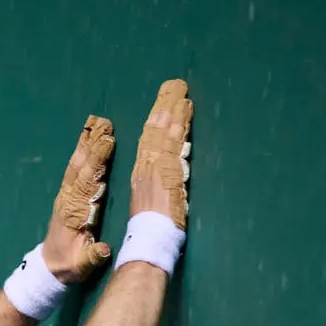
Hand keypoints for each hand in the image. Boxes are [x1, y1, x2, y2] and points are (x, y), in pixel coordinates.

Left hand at [40, 115, 115, 283]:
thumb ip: (92, 256)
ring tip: (96, 123)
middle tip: (104, 122)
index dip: (97, 161)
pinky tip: (88, 140)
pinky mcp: (67, 195)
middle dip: (92, 143)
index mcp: (74, 211)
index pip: (87, 180)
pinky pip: (75, 169)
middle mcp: (68, 198)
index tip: (108, 142)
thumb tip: (104, 249)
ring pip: (77, 163)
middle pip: (81, 165)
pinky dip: (82, 152)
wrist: (48, 268)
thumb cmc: (68, 266)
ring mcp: (66, 195)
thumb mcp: (81, 265)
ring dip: (86, 143)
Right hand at [130, 80, 193, 228]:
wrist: (149, 238)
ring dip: (173, 109)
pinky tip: (185, 109)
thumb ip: (161, 189)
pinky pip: (173, 140)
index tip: (163, 106)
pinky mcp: (166, 168)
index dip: (156, 122)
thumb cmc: (150, 230)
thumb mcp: (152, 206)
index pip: (148, 142)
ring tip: (180, 91)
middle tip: (174, 87)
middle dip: (164, 107)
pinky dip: (178, 122)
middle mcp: (145, 165)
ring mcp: (155, 165)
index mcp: (140, 173)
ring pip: (163, 131)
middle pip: (154, 131)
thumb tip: (171, 181)